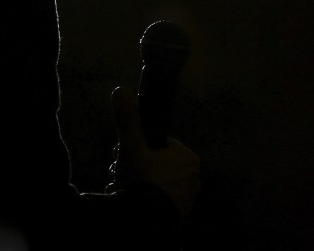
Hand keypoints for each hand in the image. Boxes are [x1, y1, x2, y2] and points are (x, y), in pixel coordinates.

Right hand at [107, 85, 200, 217]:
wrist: (143, 223)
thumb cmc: (142, 180)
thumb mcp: (131, 147)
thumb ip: (128, 120)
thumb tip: (120, 90)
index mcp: (188, 158)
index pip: (160, 145)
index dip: (139, 148)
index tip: (123, 154)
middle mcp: (194, 178)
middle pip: (157, 164)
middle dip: (138, 167)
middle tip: (121, 173)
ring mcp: (188, 199)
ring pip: (158, 182)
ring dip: (140, 184)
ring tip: (124, 189)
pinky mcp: (179, 216)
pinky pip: (160, 201)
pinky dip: (147, 200)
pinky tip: (133, 203)